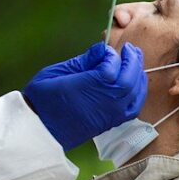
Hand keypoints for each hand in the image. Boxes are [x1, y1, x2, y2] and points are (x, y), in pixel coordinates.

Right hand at [23, 42, 146, 149]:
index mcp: (89, 85)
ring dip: (138, 75)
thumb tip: (102, 49)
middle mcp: (105, 100)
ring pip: (135, 92)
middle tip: (130, 49)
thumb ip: (83, 60)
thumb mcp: (56, 72)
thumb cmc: (43, 99)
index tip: (104, 51)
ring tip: (134, 63)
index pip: (112, 65)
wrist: (40, 130)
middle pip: (130, 77)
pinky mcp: (111, 123)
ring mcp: (111, 114)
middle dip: (132, 60)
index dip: (111, 55)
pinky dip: (138, 94)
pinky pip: (133, 107)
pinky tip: (135, 85)